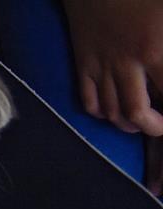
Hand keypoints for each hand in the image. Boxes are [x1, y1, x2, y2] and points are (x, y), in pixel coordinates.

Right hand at [62, 0, 162, 135]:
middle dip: (153, 127)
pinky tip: (111, 111)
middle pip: (136, 112)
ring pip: (111, 110)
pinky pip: (88, 99)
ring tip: (139, 124)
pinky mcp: (83, 64)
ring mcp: (101, 66)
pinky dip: (100, 112)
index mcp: (155, 49)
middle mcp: (126, 65)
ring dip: (127, 123)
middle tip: (161, 127)